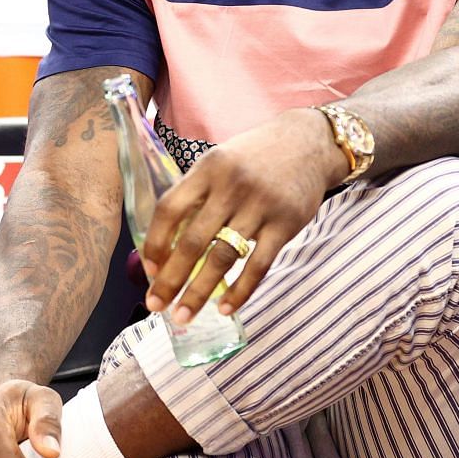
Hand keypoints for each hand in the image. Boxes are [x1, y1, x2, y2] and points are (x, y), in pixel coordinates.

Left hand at [142, 108, 346, 326]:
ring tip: (183, 315)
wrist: (310, 142)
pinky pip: (258, 264)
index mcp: (208, 169)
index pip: (170, 209)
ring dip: (199, 291)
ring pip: (222, 257)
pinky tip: (224, 308)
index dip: (155, 242)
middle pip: (192, 240)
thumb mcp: (220, 160)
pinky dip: (240, 290)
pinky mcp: (286, 223)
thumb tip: (167, 240)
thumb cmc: (256, 156)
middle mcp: (231, 186)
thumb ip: (197, 193)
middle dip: (170, 278)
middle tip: (156, 305)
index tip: (148, 269)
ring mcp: (260, 205)